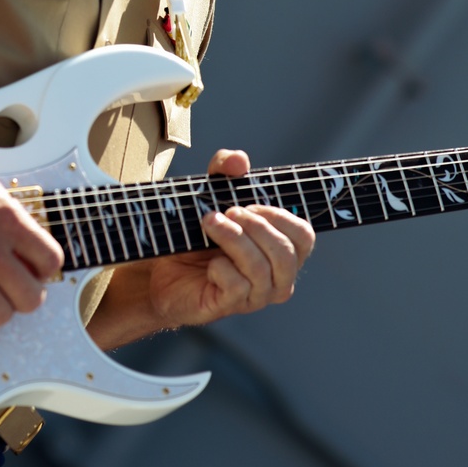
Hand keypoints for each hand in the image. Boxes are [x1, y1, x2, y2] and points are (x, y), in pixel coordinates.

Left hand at [142, 147, 314, 326]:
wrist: (163, 267)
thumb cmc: (198, 232)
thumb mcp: (211, 192)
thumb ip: (226, 169)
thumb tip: (240, 161)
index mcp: (282, 251)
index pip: (304, 236)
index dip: (279, 217)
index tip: (249, 204)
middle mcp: (276, 278)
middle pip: (285, 253)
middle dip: (256, 227)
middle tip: (227, 212)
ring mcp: (255, 296)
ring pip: (261, 269)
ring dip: (233, 240)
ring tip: (209, 223)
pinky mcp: (230, 306)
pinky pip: (237, 286)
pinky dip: (221, 267)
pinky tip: (209, 262)